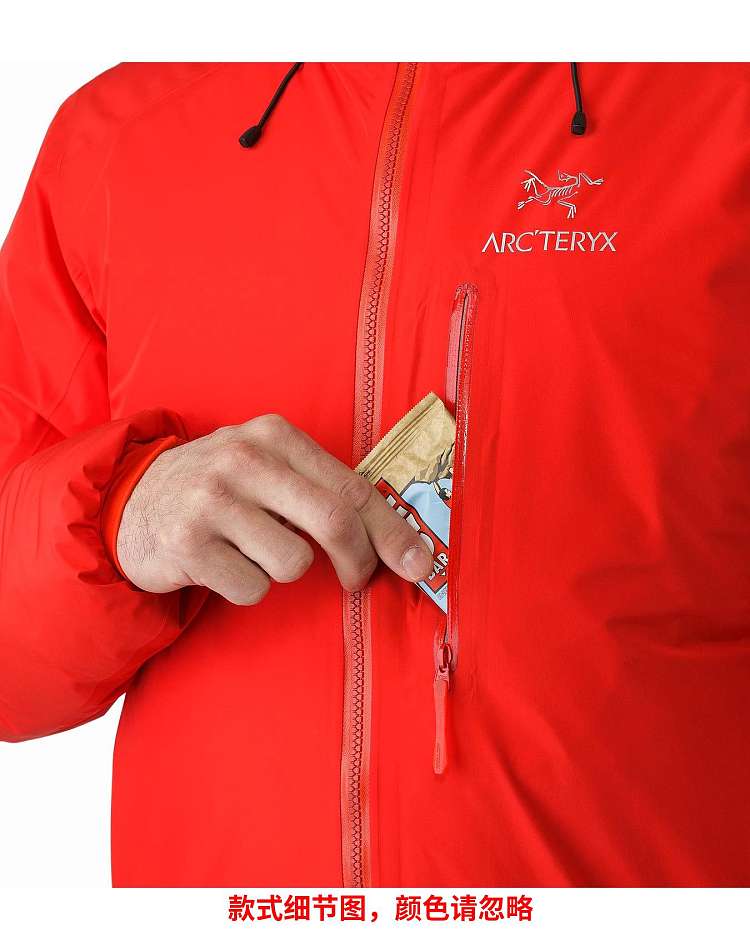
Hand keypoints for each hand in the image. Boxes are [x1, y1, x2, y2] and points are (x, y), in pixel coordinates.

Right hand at [116, 415, 433, 604]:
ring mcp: (212, 501)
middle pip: (333, 521)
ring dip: (281, 570)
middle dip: (359, 561)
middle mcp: (243, 459)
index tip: (420, 564)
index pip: (351, 487)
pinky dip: (245, 587)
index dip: (392, 531)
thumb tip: (394, 537)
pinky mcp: (187, 545)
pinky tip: (221, 563)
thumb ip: (319, 487)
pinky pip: (252, 589)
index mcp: (274, 434)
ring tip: (251, 549)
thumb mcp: (264, 465)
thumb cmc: (220, 488)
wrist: (131, 501)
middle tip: (356, 579)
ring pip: (293, 564)